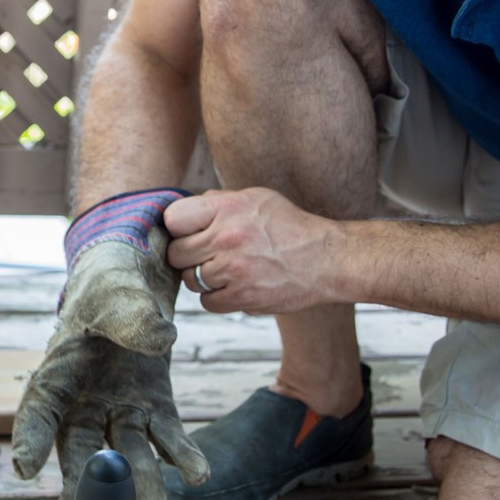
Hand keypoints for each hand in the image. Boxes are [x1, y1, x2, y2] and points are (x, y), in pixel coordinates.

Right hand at [12, 191, 210, 499]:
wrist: (139, 285)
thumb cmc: (110, 287)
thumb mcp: (113, 288)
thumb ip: (129, 313)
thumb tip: (159, 341)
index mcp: (57, 375)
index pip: (38, 412)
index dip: (29, 440)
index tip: (24, 469)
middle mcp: (85, 405)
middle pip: (77, 452)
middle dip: (78, 488)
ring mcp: (121, 412)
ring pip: (127, 455)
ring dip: (139, 482)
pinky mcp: (156, 410)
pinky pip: (168, 439)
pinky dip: (182, 458)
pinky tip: (198, 474)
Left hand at [164, 187, 339, 315]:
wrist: (326, 260)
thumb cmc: (291, 227)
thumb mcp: (257, 198)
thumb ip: (219, 201)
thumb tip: (185, 211)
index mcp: (227, 208)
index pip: (173, 219)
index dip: (177, 227)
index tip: (188, 232)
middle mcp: (226, 238)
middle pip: (176, 253)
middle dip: (187, 255)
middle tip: (206, 254)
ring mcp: (233, 270)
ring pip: (190, 279)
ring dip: (203, 277)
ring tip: (227, 269)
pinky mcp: (241, 298)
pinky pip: (207, 302)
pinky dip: (217, 297)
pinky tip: (235, 285)